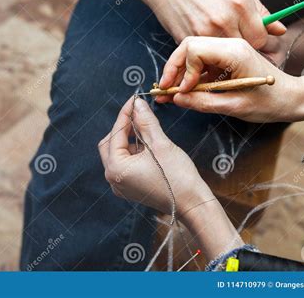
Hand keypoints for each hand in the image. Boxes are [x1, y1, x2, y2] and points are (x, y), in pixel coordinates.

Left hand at [98, 97, 214, 215]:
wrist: (193, 204)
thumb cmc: (178, 177)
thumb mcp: (160, 143)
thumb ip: (145, 121)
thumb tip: (137, 103)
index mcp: (116, 168)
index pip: (116, 133)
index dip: (125, 114)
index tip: (134, 99)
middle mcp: (113, 179)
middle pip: (110, 144)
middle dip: (123, 128)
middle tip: (138, 114)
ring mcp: (121, 186)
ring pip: (118, 154)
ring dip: (129, 140)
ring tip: (146, 130)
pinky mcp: (130, 189)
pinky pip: (125, 165)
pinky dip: (133, 153)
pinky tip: (148, 146)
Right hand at [142, 0, 285, 46]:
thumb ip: (259, 11)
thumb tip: (280, 29)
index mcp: (240, 5)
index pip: (260, 38)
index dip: (258, 41)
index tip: (252, 38)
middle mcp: (223, 20)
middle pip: (243, 50)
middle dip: (241, 48)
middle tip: (235, 42)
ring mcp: (204, 32)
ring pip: (222, 57)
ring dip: (223, 54)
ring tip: (220, 44)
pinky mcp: (188, 40)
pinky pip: (204, 56)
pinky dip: (206, 54)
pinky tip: (205, 45)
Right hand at [157, 37, 303, 122]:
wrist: (292, 98)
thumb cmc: (270, 102)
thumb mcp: (235, 106)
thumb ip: (203, 102)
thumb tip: (177, 99)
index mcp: (234, 52)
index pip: (194, 50)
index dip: (183, 71)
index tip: (181, 92)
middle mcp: (229, 45)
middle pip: (189, 47)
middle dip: (173, 69)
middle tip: (164, 90)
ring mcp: (227, 50)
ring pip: (192, 53)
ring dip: (179, 73)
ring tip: (169, 94)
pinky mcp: (225, 57)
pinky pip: (201, 61)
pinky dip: (189, 76)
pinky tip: (183, 91)